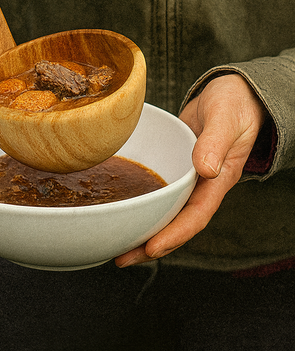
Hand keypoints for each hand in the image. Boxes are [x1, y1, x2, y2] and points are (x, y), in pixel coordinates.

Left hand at [114, 73, 267, 266]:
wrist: (232, 92)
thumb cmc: (236, 103)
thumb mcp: (227, 118)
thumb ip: (216, 142)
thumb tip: (205, 169)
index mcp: (218, 180)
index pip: (195, 216)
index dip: (174, 235)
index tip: (151, 248)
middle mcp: (200, 185)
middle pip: (174, 222)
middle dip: (149, 244)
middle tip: (120, 258)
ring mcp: (185, 177)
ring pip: (162, 209)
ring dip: (141, 227)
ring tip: (113, 244)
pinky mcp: (172, 165)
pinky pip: (156, 189)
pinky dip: (138, 200)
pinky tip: (117, 206)